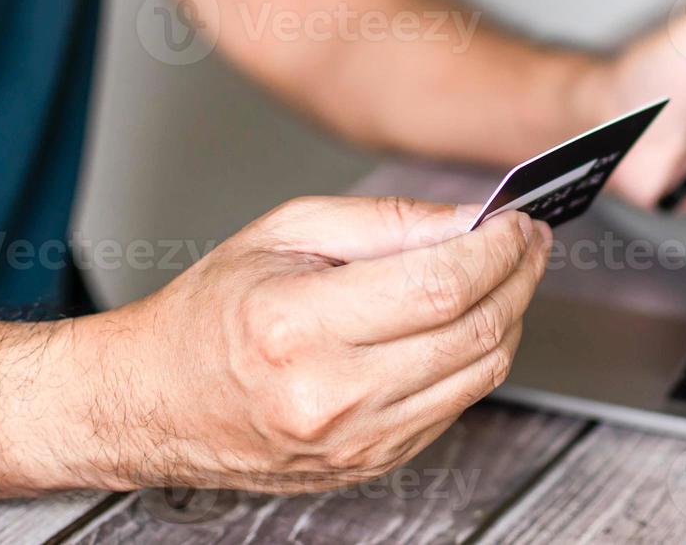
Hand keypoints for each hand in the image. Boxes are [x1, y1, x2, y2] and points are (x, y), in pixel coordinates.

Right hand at [69, 196, 551, 493]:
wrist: (157, 402)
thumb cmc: (210, 312)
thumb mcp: (286, 233)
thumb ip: (385, 223)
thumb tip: (469, 221)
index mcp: (297, 324)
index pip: (439, 285)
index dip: (497, 249)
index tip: (517, 221)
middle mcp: (328, 394)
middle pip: (472, 332)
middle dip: (518, 277)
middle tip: (528, 240)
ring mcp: (354, 440)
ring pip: (478, 374)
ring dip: (510, 317)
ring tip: (509, 274)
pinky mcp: (370, 464)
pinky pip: (454, 406)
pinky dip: (477, 358)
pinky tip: (471, 320)